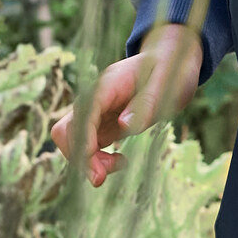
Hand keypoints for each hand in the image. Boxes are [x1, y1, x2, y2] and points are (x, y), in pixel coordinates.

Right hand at [52, 21, 202, 186]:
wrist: (171, 60)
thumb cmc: (171, 68)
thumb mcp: (167, 83)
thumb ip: (147, 102)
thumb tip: (124, 125)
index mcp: (108, 85)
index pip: (83, 114)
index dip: (83, 141)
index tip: (96, 167)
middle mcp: (95, 99)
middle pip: (66, 131)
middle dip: (80, 157)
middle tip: (103, 177)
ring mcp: (96, 113)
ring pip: (73, 142)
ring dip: (88, 161)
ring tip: (119, 164)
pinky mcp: (102, 125)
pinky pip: (87, 147)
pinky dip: (96, 160)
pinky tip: (119, 160)